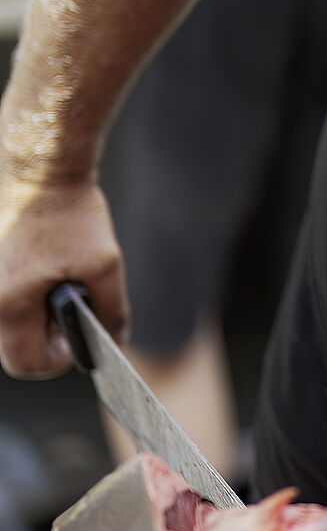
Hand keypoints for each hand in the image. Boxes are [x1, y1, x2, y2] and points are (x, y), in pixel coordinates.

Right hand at [0, 169, 126, 376]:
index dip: (58, 358)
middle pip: (14, 348)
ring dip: (36, 316)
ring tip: (59, 281)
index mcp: (8, 303)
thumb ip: (111, 311)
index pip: (26, 363)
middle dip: (47, 336)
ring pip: (8, 324)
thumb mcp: (104, 264)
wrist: (42, 167)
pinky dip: (25, 296)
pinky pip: (4, 299)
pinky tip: (46, 270)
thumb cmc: (71, 211)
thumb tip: (112, 342)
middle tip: (72, 304)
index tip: (78, 335)